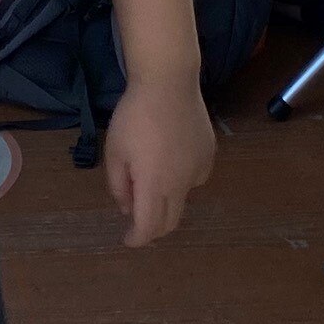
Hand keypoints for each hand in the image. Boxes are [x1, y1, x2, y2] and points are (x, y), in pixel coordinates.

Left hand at [101, 81, 216, 244]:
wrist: (168, 83)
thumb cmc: (134, 117)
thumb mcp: (114, 151)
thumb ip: (118, 185)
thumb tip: (127, 208)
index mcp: (154, 185)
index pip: (149, 227)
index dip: (137, 239)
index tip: (128, 239)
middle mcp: (181, 184)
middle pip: (170, 222)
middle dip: (153, 228)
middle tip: (138, 220)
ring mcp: (198, 170)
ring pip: (183, 200)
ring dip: (166, 203)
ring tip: (152, 180)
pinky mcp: (208, 156)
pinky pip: (194, 179)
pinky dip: (180, 181)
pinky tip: (172, 159)